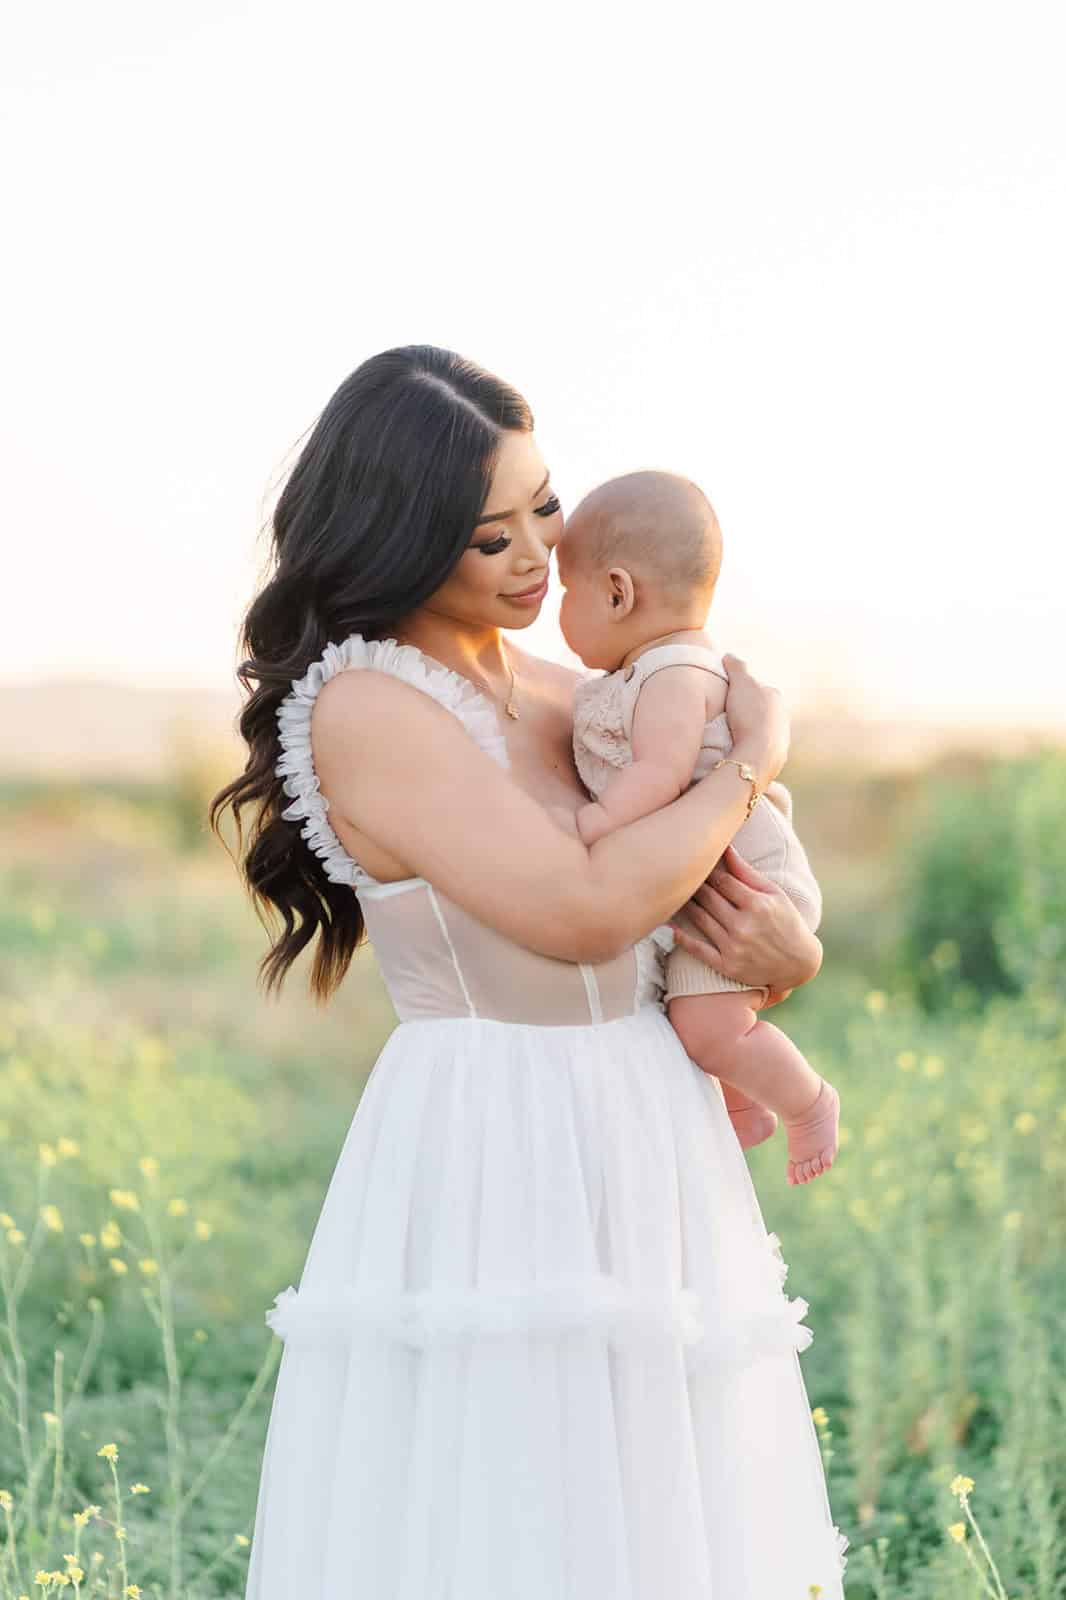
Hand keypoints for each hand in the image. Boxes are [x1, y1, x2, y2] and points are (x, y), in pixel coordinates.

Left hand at [669, 844, 822, 993]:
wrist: (799, 964)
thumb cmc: (787, 922)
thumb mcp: (774, 894)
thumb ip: (747, 873)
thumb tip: (726, 848)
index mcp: (757, 904)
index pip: (722, 881)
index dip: (707, 870)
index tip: (695, 861)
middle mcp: (744, 926)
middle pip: (708, 898)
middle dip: (693, 885)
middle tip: (677, 873)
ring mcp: (735, 948)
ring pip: (700, 920)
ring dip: (684, 905)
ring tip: (671, 893)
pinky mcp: (728, 966)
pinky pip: (698, 950)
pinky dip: (682, 938)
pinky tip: (670, 927)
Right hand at [721, 654, 789, 788]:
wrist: (758, 754)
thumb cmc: (749, 716)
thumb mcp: (740, 683)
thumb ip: (736, 667)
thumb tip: (730, 656)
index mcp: (775, 696)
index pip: (756, 688)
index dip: (739, 691)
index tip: (726, 698)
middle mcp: (784, 716)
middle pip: (760, 710)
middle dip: (747, 712)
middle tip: (727, 717)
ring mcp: (782, 738)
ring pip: (763, 729)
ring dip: (750, 731)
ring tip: (733, 736)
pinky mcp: (778, 758)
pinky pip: (761, 747)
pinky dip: (752, 746)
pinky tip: (741, 749)